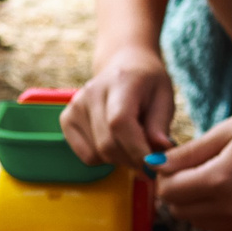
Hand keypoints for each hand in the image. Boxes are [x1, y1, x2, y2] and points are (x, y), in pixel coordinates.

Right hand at [62, 45, 176, 168]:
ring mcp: (75, 105)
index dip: (136, 150)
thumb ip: (161, 126)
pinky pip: (86, 155)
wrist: (123, 64)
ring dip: (119, 160)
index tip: (154, 166)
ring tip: (132, 143)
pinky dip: (103, 158)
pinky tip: (114, 142)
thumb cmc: (147, 84)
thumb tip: (158, 155)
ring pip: (97, 154)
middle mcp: (92, 92)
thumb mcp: (164, 98)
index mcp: (121, 81)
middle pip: (107, 144)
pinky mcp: (66, 118)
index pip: (120, 122)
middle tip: (149, 160)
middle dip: (132, 160)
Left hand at [153, 93, 231, 230]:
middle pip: (182, 212)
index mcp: (221, 180)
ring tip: (212, 180)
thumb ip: (187, 154)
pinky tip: (226, 203)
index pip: (170, 192)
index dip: (165, 177)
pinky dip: (220, 226)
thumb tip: (155, 167)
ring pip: (202, 225)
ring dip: (197, 207)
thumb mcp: (224, 131)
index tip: (172, 163)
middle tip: (190, 169)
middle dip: (178, 191)